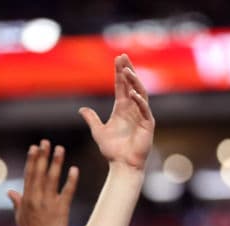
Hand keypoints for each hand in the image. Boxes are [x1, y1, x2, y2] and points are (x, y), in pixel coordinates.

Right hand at [8, 140, 78, 225]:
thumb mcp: (20, 218)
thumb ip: (16, 202)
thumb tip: (10, 191)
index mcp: (27, 199)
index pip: (29, 175)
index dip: (32, 160)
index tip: (35, 147)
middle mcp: (36, 199)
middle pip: (39, 173)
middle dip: (42, 156)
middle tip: (46, 142)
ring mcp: (48, 204)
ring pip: (52, 179)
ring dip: (56, 163)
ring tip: (60, 149)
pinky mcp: (60, 211)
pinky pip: (66, 192)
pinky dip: (70, 181)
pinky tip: (74, 170)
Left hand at [79, 54, 154, 169]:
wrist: (122, 165)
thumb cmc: (112, 151)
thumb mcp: (98, 131)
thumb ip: (92, 119)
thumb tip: (81, 109)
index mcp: (122, 108)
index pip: (121, 86)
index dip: (119, 72)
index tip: (118, 58)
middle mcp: (133, 109)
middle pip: (131, 84)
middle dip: (128, 70)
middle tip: (123, 56)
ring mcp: (142, 115)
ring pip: (140, 93)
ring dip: (133, 82)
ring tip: (127, 71)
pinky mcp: (148, 124)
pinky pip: (144, 109)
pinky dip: (139, 101)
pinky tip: (131, 93)